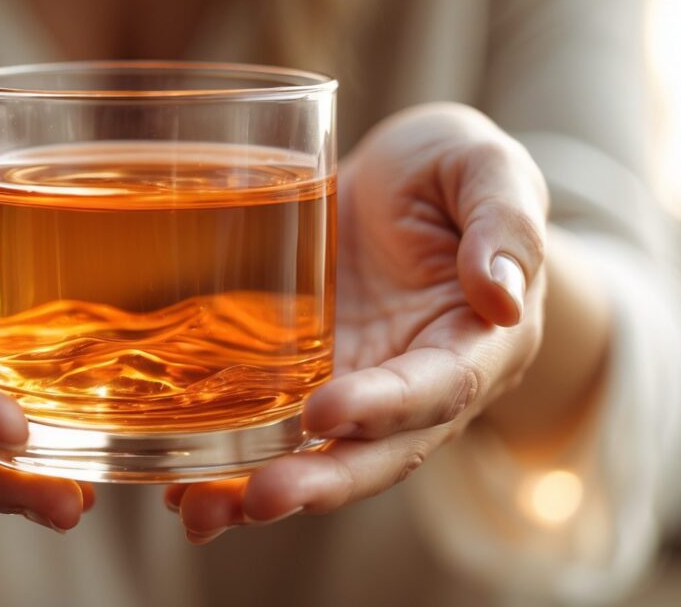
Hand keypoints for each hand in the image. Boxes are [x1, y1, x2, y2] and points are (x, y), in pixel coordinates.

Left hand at [166, 103, 548, 542]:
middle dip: (320, 482)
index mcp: (480, 342)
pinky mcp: (305, 379)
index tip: (324, 414)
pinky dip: (229, 463)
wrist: (399, 181)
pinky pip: (273, 431)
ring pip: (319, 457)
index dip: (386, 407)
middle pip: (378, 452)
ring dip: (260, 491)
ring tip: (199, 511)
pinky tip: (176, 484)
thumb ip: (505, 222)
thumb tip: (503, 297)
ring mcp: (357, 388)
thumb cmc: (451, 171)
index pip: (439, 388)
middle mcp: (419, 386)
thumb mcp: (487, 169)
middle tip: (260, 499)